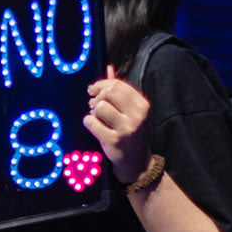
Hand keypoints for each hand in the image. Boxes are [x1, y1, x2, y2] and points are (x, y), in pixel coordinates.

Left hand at [84, 64, 151, 184]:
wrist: (137, 163)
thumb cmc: (130, 133)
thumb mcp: (130, 111)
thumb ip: (119, 90)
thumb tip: (109, 68)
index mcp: (142, 105)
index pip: (117, 85)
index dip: (101, 85)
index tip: (93, 91)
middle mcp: (137, 115)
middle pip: (108, 92)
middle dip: (97, 97)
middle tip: (93, 105)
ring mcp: (126, 128)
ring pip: (100, 107)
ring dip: (93, 111)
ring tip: (97, 118)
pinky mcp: (114, 140)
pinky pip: (92, 122)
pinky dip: (89, 123)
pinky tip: (95, 128)